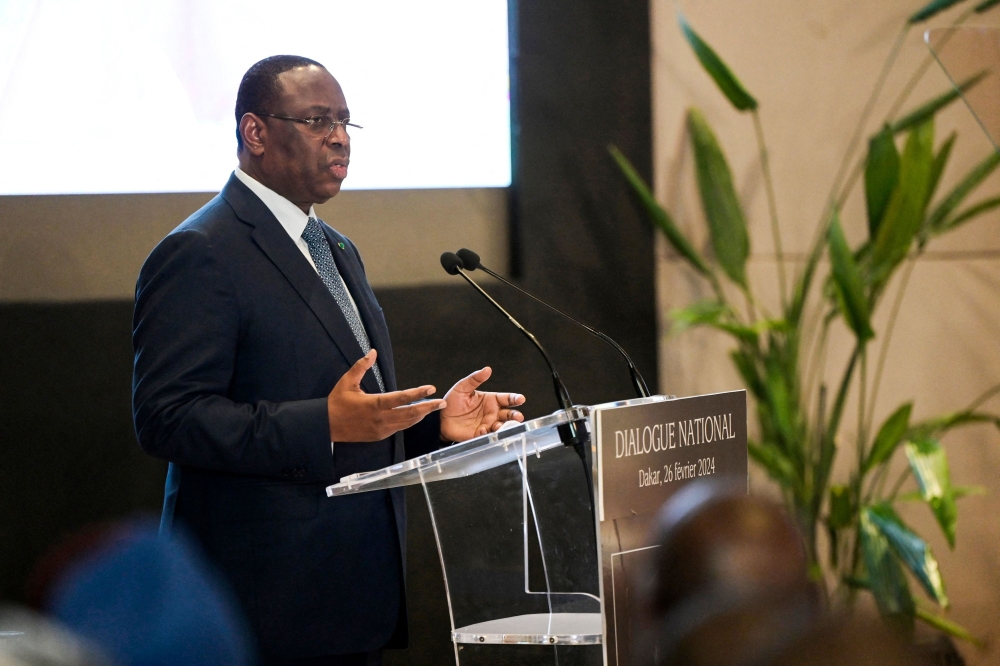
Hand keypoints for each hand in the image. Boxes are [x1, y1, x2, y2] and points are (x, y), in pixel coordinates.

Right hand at [328, 350, 445, 441]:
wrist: (326, 426)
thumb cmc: (337, 402)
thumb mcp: (347, 381)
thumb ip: (361, 366)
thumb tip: (373, 352)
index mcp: (374, 404)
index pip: (402, 398)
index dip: (418, 393)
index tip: (431, 388)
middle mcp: (381, 419)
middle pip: (410, 413)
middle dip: (428, 408)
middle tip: (442, 403)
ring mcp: (381, 429)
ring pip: (407, 423)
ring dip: (421, 415)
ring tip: (433, 408)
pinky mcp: (379, 436)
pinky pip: (399, 428)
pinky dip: (410, 422)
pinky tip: (416, 416)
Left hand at [439, 366, 525, 441]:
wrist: (441, 418)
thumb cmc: (453, 401)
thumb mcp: (462, 387)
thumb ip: (475, 379)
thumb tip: (487, 369)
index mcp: (491, 400)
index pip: (506, 398)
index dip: (515, 398)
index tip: (520, 399)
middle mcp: (492, 412)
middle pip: (509, 414)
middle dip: (515, 416)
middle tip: (518, 417)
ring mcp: (487, 424)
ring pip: (501, 426)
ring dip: (503, 427)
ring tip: (499, 426)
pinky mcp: (480, 434)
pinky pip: (488, 435)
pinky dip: (488, 433)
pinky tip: (483, 430)